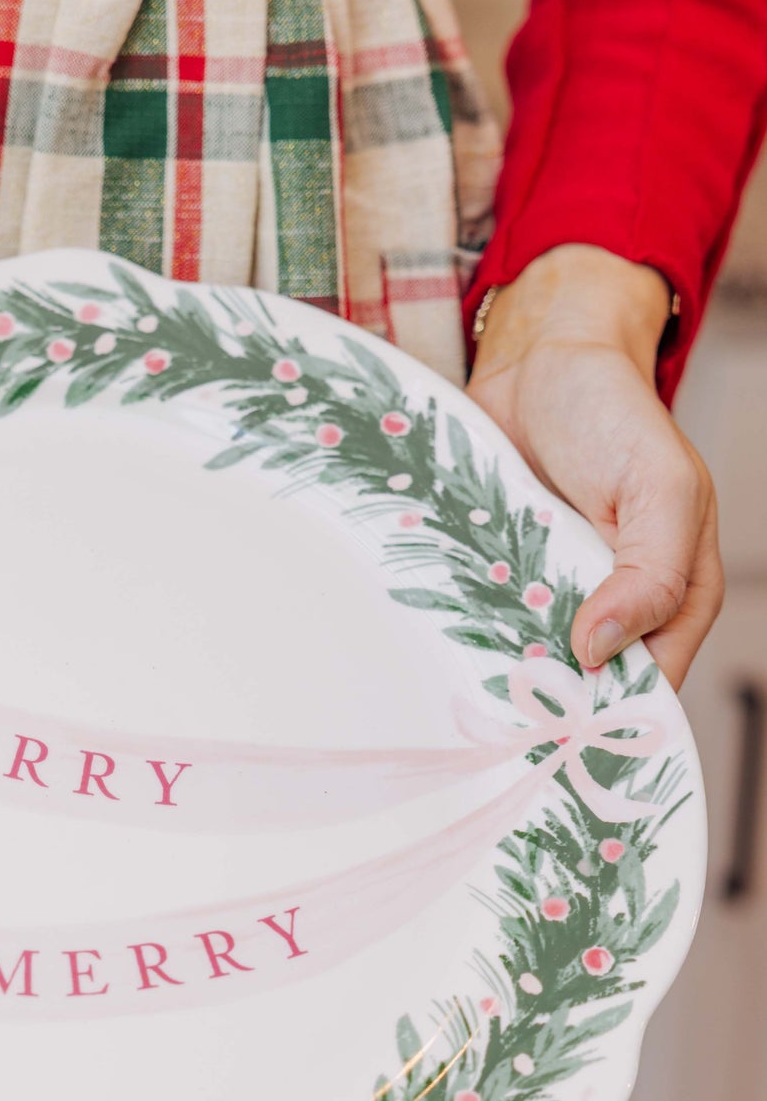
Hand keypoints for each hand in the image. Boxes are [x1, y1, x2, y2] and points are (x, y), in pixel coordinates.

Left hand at [468, 244, 721, 688]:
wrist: (543, 359)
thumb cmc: (614, 414)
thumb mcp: (660, 486)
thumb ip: (652, 572)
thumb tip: (602, 649)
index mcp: (673, 595)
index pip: (650, 687)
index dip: (610, 717)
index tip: (561, 740)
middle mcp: (609, 604)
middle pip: (580, 687)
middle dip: (543, 705)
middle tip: (497, 723)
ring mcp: (549, 592)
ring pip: (523, 660)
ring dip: (492, 673)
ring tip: (455, 691)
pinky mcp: (497, 573)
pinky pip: (476, 617)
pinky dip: (455, 629)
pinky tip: (427, 644)